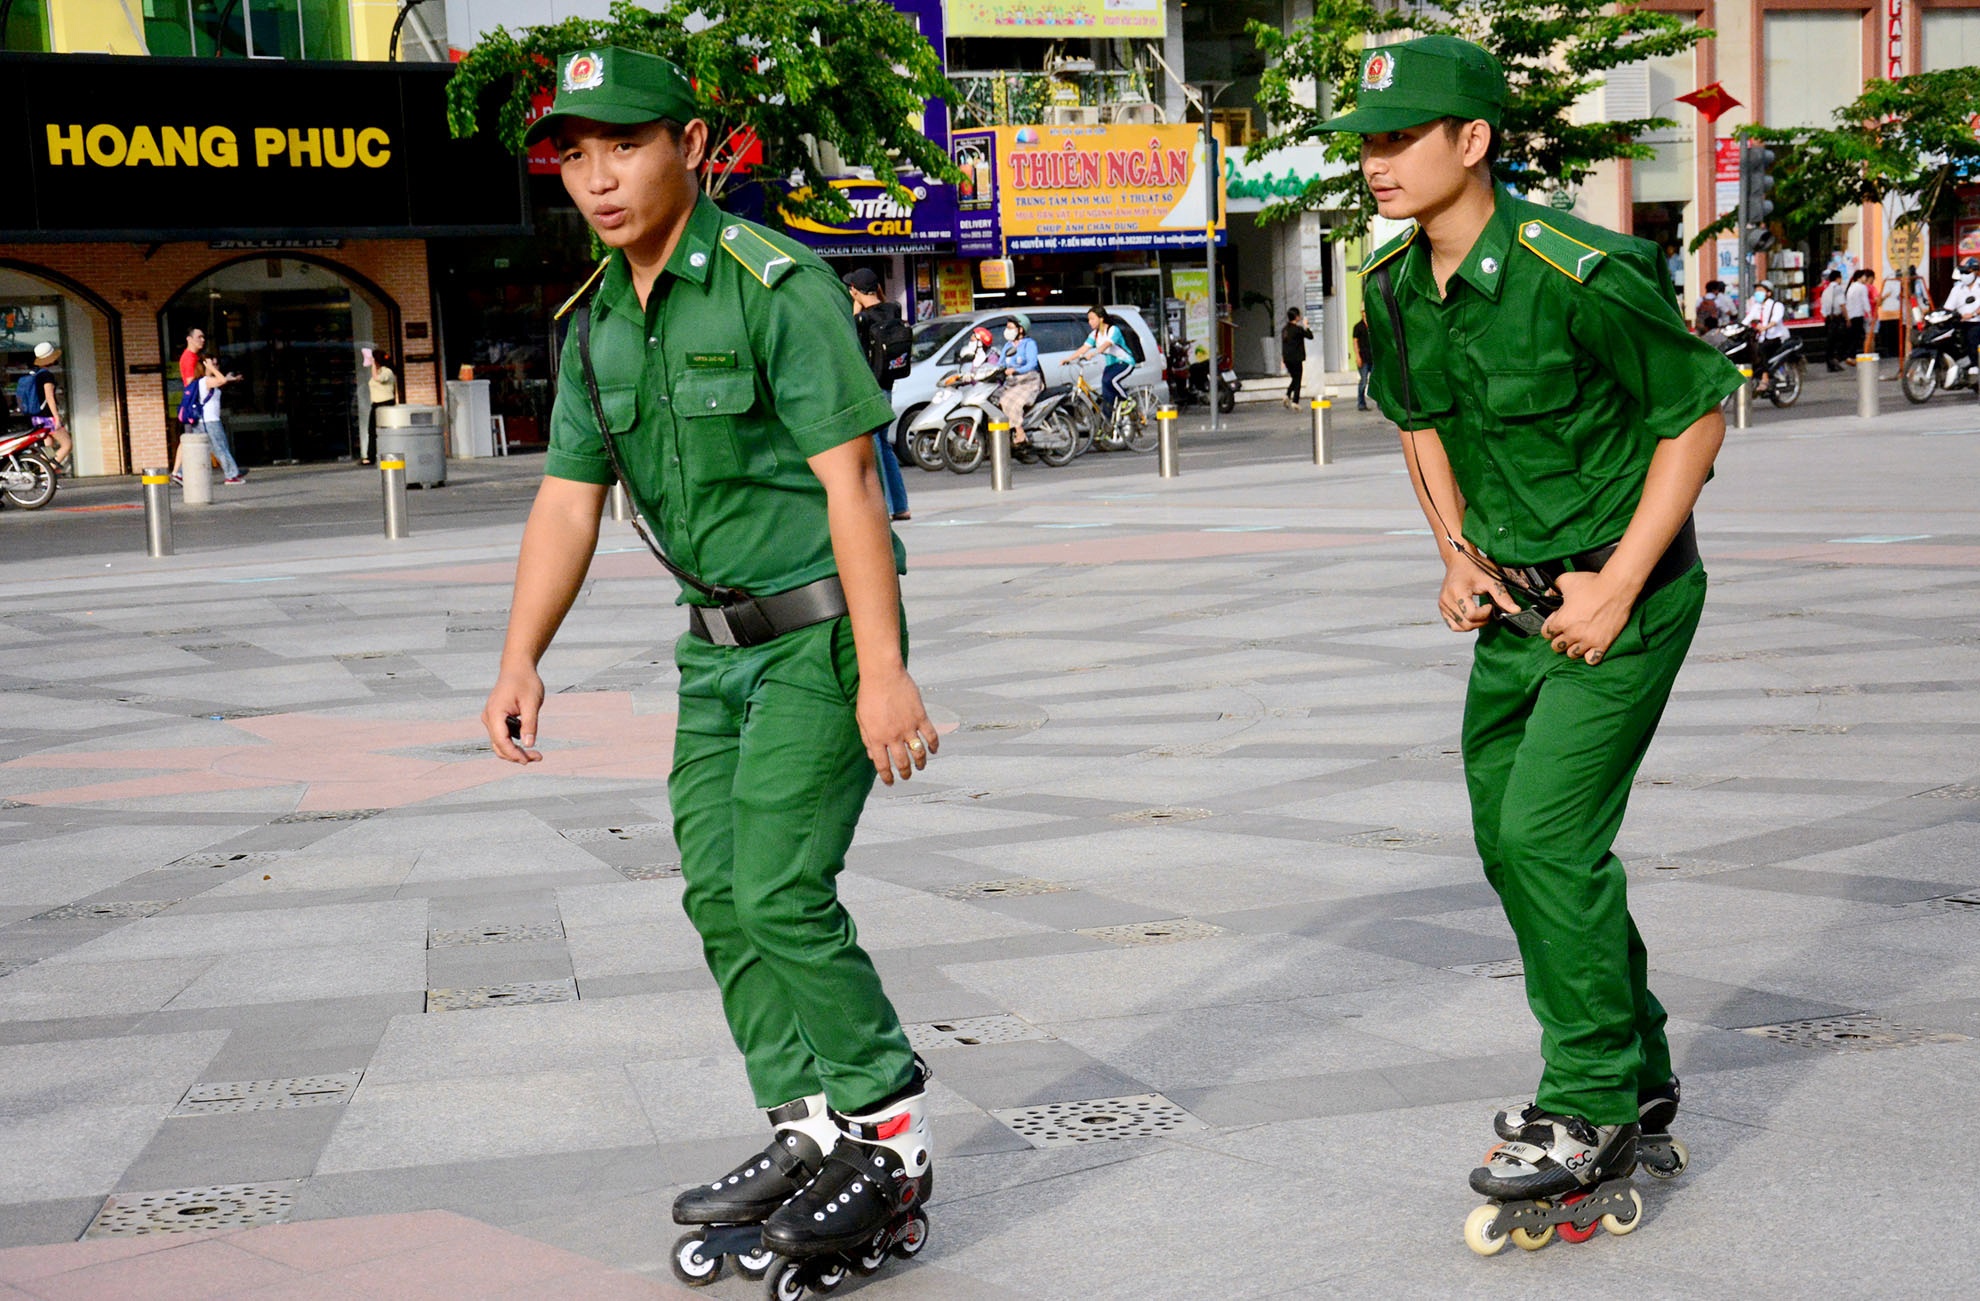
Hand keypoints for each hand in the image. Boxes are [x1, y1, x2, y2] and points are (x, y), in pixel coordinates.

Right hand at [483, 666, 544, 762]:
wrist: (517, 668)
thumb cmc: (525, 682)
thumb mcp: (532, 703)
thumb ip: (530, 724)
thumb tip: (529, 745)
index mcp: (495, 713)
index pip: (501, 741)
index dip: (514, 754)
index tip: (529, 760)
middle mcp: (488, 718)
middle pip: (499, 746)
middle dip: (516, 756)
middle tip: (538, 758)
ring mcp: (490, 718)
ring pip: (500, 743)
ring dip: (515, 751)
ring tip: (536, 754)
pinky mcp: (495, 718)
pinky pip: (502, 736)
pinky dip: (513, 743)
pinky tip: (528, 744)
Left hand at [856, 665, 937, 784]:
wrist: (882, 675)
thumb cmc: (868, 695)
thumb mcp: (861, 719)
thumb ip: (867, 739)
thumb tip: (872, 756)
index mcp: (876, 738)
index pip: (882, 765)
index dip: (887, 777)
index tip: (890, 782)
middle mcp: (893, 736)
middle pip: (902, 762)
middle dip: (905, 773)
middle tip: (906, 776)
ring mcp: (908, 727)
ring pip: (918, 753)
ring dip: (920, 763)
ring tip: (920, 767)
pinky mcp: (920, 716)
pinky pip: (931, 735)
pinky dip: (934, 745)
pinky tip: (934, 750)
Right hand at [1438, 564, 1516, 632]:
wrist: (1460, 560)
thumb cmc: (1474, 566)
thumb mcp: (1491, 579)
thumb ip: (1502, 596)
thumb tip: (1515, 610)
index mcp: (1457, 591)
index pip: (1471, 615)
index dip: (1485, 614)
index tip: (1490, 605)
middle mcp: (1446, 600)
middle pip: (1466, 624)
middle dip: (1481, 621)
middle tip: (1488, 611)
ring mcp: (1443, 605)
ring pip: (1460, 627)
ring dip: (1474, 624)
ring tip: (1481, 613)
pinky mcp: (1442, 608)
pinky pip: (1453, 625)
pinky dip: (1464, 624)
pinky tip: (1472, 616)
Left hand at [1540, 570, 1632, 664]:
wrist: (1617, 588)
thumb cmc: (1593, 584)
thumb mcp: (1566, 580)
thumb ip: (1553, 588)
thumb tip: (1549, 594)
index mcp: (1562, 621)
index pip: (1546, 633)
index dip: (1550, 627)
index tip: (1556, 622)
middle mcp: (1573, 634)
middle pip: (1557, 647)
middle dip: (1559, 639)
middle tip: (1566, 632)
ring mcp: (1588, 641)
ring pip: (1572, 654)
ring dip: (1573, 648)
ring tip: (1578, 640)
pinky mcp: (1603, 644)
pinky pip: (1591, 660)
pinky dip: (1589, 656)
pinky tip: (1590, 648)